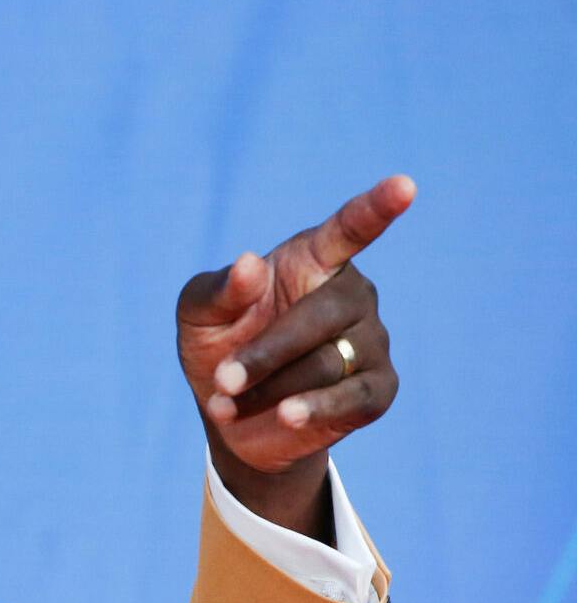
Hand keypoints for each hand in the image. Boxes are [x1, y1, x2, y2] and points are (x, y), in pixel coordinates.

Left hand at [175, 175, 414, 535]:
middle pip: (321, 317)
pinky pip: (353, 397)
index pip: (349, 229)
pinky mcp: (378, 388)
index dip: (376, 208)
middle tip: (223, 380)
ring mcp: (371, 341)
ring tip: (229, 402)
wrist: (231, 415)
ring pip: (327, 364)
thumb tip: (249, 264)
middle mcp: (351, 294)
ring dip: (270, 388)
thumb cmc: (218, 345)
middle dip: (266, 354)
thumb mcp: (198, 315)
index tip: (404, 186)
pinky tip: (287, 416)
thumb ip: (218, 289)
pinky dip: (315, 409)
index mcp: (313, 260)